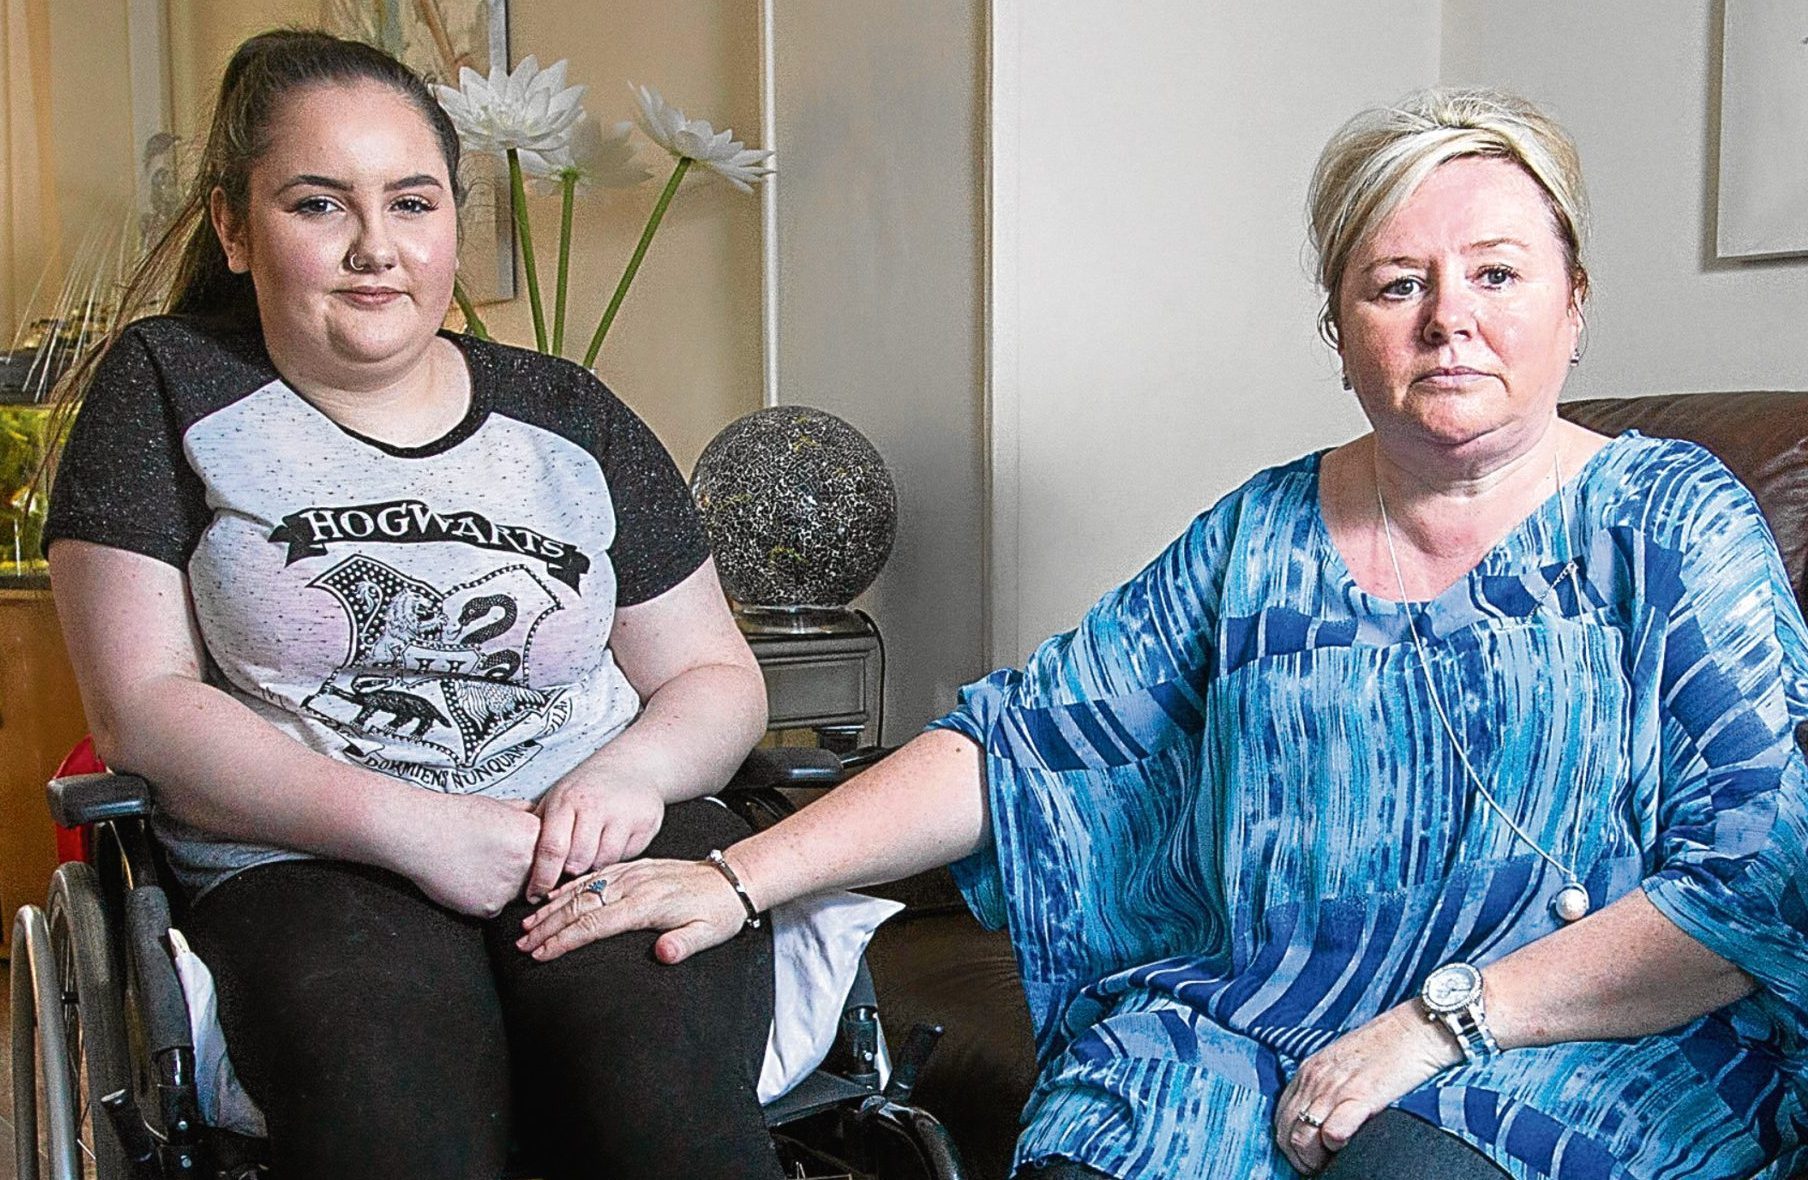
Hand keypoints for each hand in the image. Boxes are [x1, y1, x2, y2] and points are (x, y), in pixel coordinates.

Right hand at [391, 793, 540, 916]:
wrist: (420, 833)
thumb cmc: (454, 816)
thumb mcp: (500, 805)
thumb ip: (525, 815)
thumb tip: (538, 817)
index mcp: (532, 835)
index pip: (552, 853)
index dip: (540, 856)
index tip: (527, 856)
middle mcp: (526, 863)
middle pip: (538, 876)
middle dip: (525, 873)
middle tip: (499, 862)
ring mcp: (508, 888)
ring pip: (517, 894)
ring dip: (506, 887)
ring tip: (481, 867)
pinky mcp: (489, 907)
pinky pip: (496, 907)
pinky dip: (485, 897)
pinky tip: (469, 879)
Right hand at [517, 855, 747, 963]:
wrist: (732, 880)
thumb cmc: (719, 912)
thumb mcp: (708, 934)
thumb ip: (684, 944)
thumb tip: (664, 954)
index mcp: (649, 904)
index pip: (596, 925)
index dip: (565, 941)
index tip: (541, 954)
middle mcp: (636, 885)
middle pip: (581, 906)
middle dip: (548, 927)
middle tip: (522, 944)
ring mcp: (633, 874)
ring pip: (583, 890)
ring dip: (553, 908)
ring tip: (527, 925)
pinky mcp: (635, 868)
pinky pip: (595, 875)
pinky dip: (571, 887)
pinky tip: (554, 897)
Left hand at [526, 773, 666, 898]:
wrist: (632, 766)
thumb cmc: (587, 789)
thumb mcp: (557, 799)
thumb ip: (540, 829)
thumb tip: (517, 866)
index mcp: (567, 800)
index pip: (551, 848)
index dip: (542, 877)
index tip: (535, 894)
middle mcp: (596, 805)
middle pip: (578, 861)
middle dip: (570, 872)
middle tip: (568, 869)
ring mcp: (624, 814)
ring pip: (604, 862)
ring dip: (594, 866)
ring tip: (591, 853)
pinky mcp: (645, 823)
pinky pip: (627, 857)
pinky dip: (617, 858)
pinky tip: (612, 844)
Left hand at [1273, 1003, 1460, 1173]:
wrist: (1414, 1030)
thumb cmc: (1385, 1049)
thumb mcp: (1342, 1065)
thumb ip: (1327, 1087)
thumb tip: (1321, 1120)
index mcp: (1308, 1071)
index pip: (1280, 1117)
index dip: (1290, 1143)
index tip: (1306, 1157)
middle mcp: (1314, 1079)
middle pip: (1286, 1132)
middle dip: (1299, 1158)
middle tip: (1319, 1167)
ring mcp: (1334, 1088)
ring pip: (1302, 1138)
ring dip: (1314, 1160)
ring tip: (1332, 1165)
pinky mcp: (1360, 1096)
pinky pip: (1332, 1132)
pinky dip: (1335, 1147)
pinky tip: (1348, 1147)